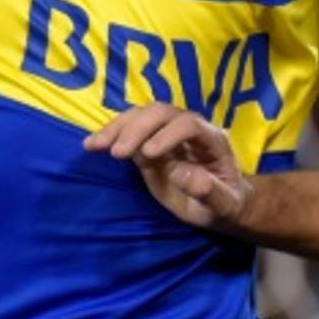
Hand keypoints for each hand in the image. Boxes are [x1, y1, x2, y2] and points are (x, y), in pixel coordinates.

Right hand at [83, 104, 250, 230]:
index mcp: (211, 139)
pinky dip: (110, 135)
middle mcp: (188, 127)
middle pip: (161, 112)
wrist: (221, 205)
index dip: (168, 134)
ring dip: (117, 128)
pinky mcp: (149, 141)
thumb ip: (209, 191)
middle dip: (137, 128)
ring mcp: (167, 132)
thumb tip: (181, 173)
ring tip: (95, 145)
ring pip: (141, 115)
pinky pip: (129, 130)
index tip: (148, 154)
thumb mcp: (224, 206)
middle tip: (117, 153)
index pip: (188, 124)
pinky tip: (92, 145)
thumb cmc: (226, 206)